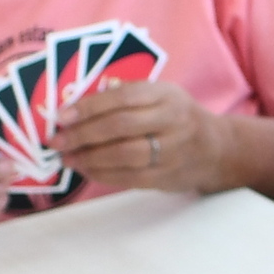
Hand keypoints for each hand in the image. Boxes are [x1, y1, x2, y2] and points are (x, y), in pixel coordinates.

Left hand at [55, 76, 239, 196]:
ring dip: (89, 158)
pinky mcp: (167, 177)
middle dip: (83, 134)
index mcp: (166, 95)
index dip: (90, 107)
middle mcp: (172, 121)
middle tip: (57, 141)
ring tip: (67, 158)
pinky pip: (130, 177)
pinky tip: (86, 170)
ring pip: (124, 155)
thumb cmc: (176, 117)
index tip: (62, 116)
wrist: (216, 149)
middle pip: (121, 127)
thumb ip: (127, 98)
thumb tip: (76, 108)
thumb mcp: (160, 96)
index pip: (123, 98)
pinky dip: (103, 175)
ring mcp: (172, 152)